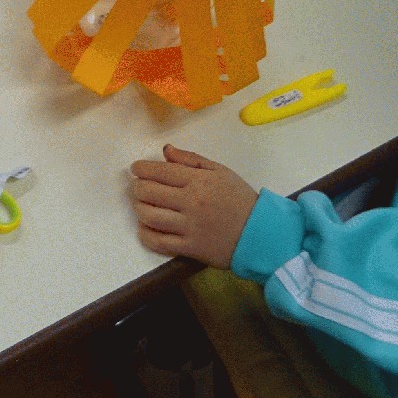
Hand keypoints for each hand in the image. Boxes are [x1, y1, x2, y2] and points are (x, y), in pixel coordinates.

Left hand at [127, 146, 258, 266]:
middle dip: (137, 187)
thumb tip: (165, 150)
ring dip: (139, 208)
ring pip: (148, 215)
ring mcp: (189, 226)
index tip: (136, 169)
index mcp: (198, 181)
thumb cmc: (239, 199)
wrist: (261, 233)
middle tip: (139, 187)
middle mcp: (190, 202)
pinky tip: (146, 227)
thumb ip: (191, 159)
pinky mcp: (189, 247)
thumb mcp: (220, 171)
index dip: (141, 169)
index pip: (159, 171)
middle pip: (148, 192)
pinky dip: (145, 233)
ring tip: (142, 205)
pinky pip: (157, 241)